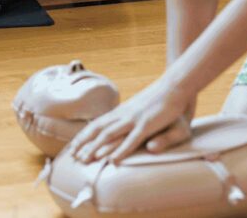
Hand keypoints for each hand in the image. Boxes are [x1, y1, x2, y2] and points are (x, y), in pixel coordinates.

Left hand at [68, 78, 193, 164]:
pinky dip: (121, 150)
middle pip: (98, 129)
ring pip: (110, 135)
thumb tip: (116, 124)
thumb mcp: (139, 109)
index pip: (97, 123)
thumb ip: (128, 118)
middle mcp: (123, 114)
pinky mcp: (147, 124)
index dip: (84, 135)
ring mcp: (134, 119)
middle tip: (72, 156)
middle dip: (84, 143)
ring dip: (96, 148)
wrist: (174, 86)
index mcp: (121, 111)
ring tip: (85, 160)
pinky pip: (132, 140)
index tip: (72, 146)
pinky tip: (113, 160)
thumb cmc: (159, 100)